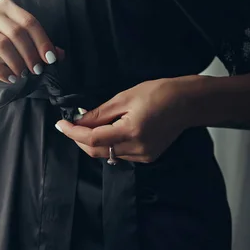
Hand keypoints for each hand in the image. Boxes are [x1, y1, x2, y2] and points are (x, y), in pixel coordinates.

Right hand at [0, 0, 62, 82]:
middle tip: (37, 71)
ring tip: (22, 75)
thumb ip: (37, 46)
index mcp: (5, 7)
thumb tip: (60, 55)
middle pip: (16, 32)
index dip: (42, 41)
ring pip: (1, 44)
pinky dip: (0, 71)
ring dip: (16, 63)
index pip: (29, 21)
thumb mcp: (17, 42)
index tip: (50, 59)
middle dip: (30, 54)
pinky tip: (9, 78)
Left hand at [54, 78, 189, 162]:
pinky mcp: (148, 156)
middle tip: (68, 125)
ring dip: (92, 143)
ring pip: (107, 155)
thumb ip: (100, 113)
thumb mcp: (124, 98)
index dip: (73, 132)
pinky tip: (105, 132)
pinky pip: (120, 154)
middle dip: (79, 139)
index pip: (92, 139)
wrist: (189, 102)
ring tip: (86, 126)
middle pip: (97, 151)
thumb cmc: (159, 93)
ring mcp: (144, 155)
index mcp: (131, 132)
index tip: (60, 124)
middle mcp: (137, 148)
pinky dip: (107, 145)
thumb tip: (79, 120)